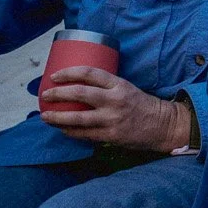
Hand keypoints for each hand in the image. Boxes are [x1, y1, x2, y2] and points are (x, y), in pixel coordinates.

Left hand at [37, 67, 185, 151]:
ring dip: (58, 118)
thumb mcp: (126, 88)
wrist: (162, 125)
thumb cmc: (141, 105)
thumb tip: (77, 89)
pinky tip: (62, 130)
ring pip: (77, 118)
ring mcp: (112, 119)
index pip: (89, 73)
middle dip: (58, 94)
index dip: (68, 72)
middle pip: (79, 93)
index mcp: (118, 84)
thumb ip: (106, 88)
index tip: (54, 76)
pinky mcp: (111, 135)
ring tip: (45, 117)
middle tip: (45, 95)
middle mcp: (114, 100)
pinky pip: (84, 134)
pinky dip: (70, 132)